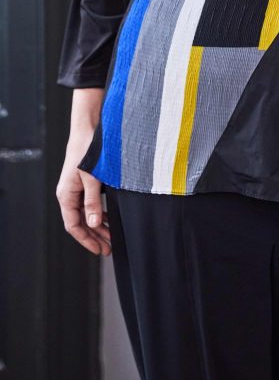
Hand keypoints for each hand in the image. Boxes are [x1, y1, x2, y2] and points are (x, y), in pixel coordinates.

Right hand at [56, 125, 110, 255]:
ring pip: (86, 214)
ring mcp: (76, 189)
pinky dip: (99, 213)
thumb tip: (95, 223)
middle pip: (80, 222)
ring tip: (112, 238)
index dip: (86, 239)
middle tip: (109, 249)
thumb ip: (93, 201)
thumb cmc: (87, 150)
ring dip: (98, 226)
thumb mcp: (92, 177)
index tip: (99, 250)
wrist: (87, 129)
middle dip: (94, 236)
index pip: (73, 225)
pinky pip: (90, 204)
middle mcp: (69, 194)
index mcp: (66, 195)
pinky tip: (109, 219)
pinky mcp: (84, 183)